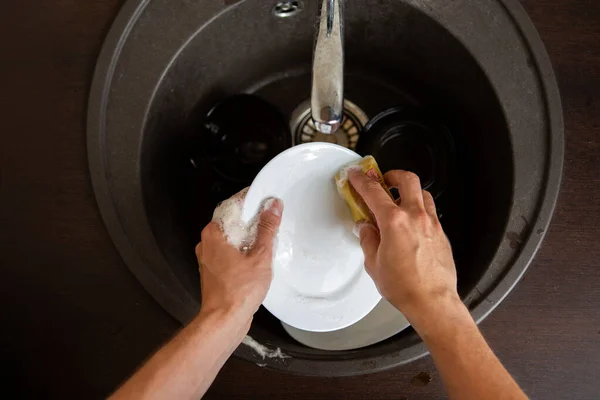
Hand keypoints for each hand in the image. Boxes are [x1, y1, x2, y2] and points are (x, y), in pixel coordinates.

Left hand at [195, 190, 282, 321]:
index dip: (250, 203)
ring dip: (248, 240)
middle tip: (270, 223)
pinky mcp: (215, 274)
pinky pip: (230, 256)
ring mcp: (209, 261)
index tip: (265, 203)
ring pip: (231, 241)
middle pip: (231, 224)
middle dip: (251, 223)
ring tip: (266, 243)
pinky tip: (258, 261)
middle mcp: (207, 245)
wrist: (224, 320)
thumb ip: (267, 229)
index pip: (231, 207)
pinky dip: (243, 254)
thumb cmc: (237, 291)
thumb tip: (272, 208)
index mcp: (213, 235)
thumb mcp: (260, 255)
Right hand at [349, 170, 459, 324]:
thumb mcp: (373, 263)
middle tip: (383, 181)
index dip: (361, 181)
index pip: (373, 192)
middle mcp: (415, 217)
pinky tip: (412, 222)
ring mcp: (432, 224)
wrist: (432, 302)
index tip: (356, 176)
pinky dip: (420, 209)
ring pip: (423, 193)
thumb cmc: (405, 287)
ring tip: (399, 200)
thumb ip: (368, 240)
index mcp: (394, 222)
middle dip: (393, 175)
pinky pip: (431, 211)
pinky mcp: (442, 234)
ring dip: (409, 191)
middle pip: (407, 180)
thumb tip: (366, 229)